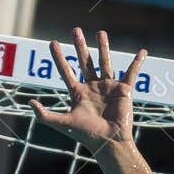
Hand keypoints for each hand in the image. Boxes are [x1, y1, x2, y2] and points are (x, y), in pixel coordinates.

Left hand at [30, 28, 146, 152]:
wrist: (109, 143)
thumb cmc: (86, 135)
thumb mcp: (64, 123)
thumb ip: (45, 115)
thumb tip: (30, 103)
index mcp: (78, 93)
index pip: (66, 71)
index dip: (58, 57)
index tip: (52, 42)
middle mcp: (92, 87)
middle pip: (84, 62)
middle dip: (80, 46)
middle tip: (75, 30)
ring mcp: (108, 87)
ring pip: (105, 63)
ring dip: (103, 47)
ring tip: (100, 33)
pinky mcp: (124, 90)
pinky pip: (131, 73)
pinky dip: (137, 62)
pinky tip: (142, 52)